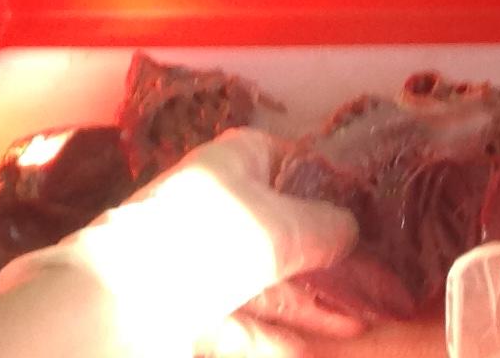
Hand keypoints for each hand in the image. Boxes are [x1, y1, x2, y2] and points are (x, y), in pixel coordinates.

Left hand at [0, 130, 362, 356]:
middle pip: (286, 228)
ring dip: (317, 302)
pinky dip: (283, 335)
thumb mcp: (282, 224)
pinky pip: (249, 322)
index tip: (376, 214)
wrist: (117, 307)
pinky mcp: (191, 316)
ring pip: (271, 281)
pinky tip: (324, 346)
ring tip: (365, 320)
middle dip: (331, 258)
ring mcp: (202, 264)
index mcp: (236, 160)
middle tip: (382, 281)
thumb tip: (353, 230)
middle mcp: (219, 205)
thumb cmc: (209, 239)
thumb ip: (327, 227)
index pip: (294, 161)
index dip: (334, 187)